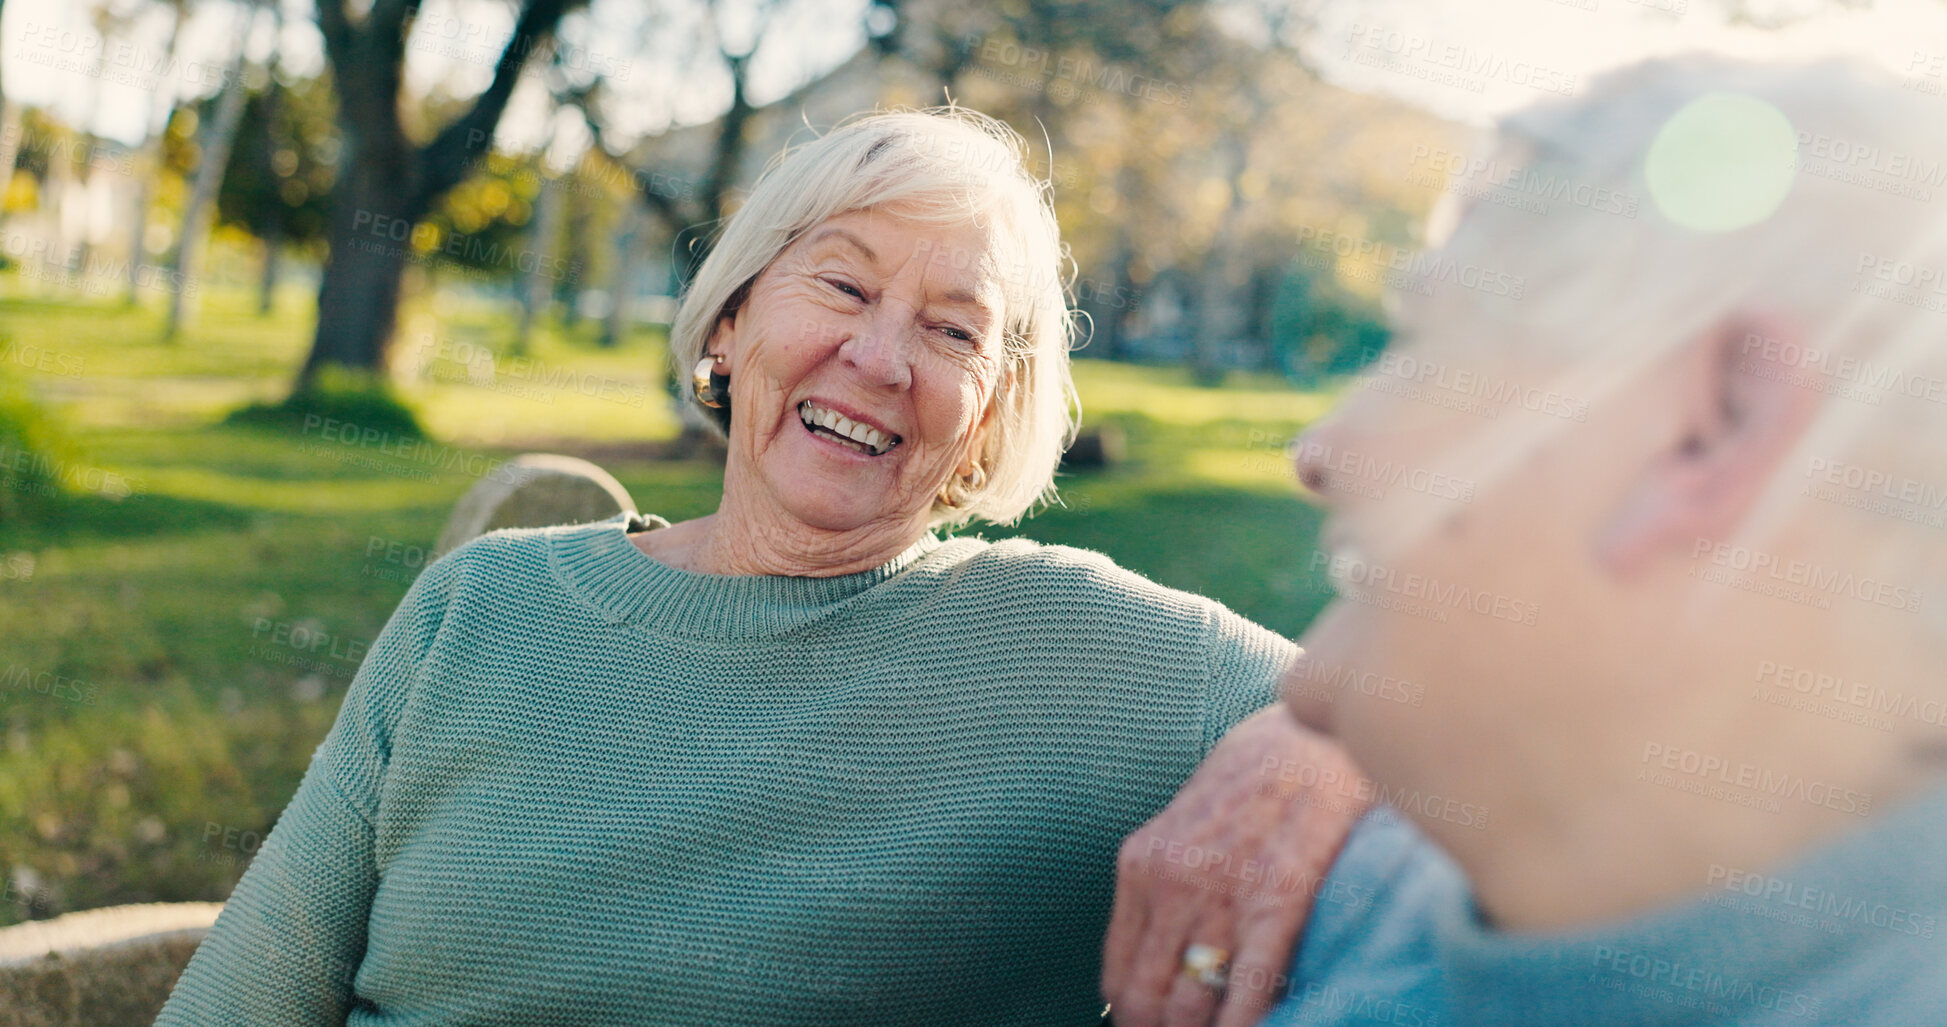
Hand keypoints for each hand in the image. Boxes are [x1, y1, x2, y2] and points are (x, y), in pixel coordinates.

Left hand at [1101, 703, 1370, 1026]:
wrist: (1311, 735)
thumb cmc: (1250, 786)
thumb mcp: (1181, 829)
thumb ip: (1161, 890)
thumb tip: (1151, 969)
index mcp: (1142, 866)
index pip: (1119, 979)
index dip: (1135, 1022)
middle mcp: (1172, 882)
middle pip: (1148, 1001)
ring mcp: (1223, 892)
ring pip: (1191, 1007)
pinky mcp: (1277, 898)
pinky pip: (1249, 989)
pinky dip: (1243, 1024)